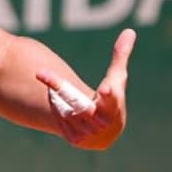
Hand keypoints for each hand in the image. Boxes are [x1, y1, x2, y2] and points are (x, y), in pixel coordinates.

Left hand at [37, 28, 136, 149]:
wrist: (104, 130)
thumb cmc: (111, 98)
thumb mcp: (116, 79)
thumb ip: (120, 57)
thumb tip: (129, 31)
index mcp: (116, 107)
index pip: (111, 96)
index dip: (110, 93)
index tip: (106, 87)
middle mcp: (104, 124)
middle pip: (81, 103)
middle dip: (64, 90)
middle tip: (42, 72)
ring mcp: (90, 134)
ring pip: (67, 110)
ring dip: (57, 96)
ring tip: (43, 75)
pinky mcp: (76, 140)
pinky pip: (62, 121)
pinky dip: (57, 109)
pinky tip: (56, 102)